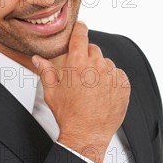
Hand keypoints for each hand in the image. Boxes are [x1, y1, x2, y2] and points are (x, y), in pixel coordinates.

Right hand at [31, 21, 130, 162]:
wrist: (87, 134)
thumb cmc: (69, 115)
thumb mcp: (52, 92)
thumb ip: (46, 71)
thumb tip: (38, 59)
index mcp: (77, 63)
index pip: (81, 34)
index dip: (80, 29)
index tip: (81, 27)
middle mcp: (96, 66)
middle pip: (93, 49)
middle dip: (86, 56)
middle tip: (81, 74)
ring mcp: (112, 75)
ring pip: (106, 63)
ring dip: (100, 70)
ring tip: (91, 88)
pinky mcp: (124, 85)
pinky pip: (118, 75)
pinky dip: (112, 80)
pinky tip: (102, 93)